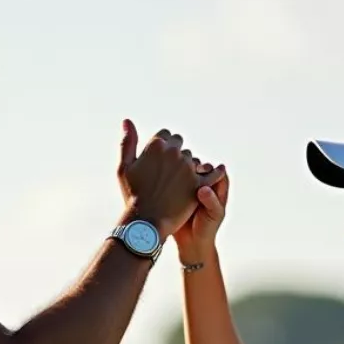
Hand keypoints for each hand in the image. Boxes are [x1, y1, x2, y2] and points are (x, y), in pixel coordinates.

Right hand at [117, 120, 222, 238]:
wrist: (145, 222)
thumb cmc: (132, 195)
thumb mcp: (125, 167)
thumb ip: (128, 142)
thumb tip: (127, 120)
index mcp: (156, 145)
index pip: (165, 135)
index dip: (162, 146)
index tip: (159, 158)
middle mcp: (174, 152)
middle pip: (179, 146)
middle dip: (175, 154)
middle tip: (169, 170)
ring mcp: (187, 168)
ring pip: (193, 160)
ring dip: (189, 166)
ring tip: (180, 181)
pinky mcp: (198, 184)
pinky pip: (212, 174)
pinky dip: (216, 172)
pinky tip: (219, 170)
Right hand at [174, 165, 228, 265]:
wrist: (191, 242)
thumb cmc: (206, 229)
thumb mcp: (213, 216)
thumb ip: (211, 202)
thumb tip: (203, 189)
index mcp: (217, 186)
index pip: (215, 170)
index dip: (208, 169)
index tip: (200, 171)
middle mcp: (203, 183)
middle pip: (198, 167)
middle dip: (191, 167)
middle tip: (185, 171)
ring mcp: (188, 186)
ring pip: (184, 171)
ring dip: (178, 170)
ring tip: (172, 173)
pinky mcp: (175, 191)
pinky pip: (172, 180)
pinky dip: (168, 178)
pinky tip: (162, 180)